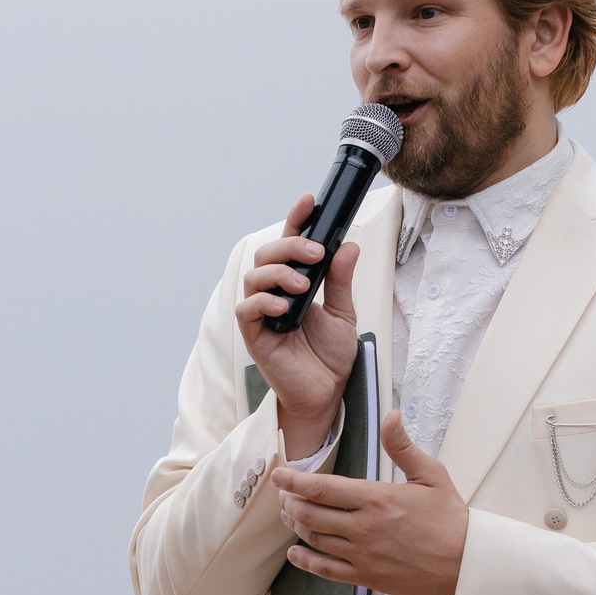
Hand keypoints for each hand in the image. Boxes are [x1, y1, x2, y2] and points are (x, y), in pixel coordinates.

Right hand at [238, 193, 363, 458]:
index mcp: (295, 282)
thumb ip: (342, 280)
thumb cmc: (329, 355)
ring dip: (279, 273)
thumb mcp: (345, 313)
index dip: (296, 220)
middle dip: (290, 247)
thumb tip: (348, 246)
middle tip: (316, 254)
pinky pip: (247, 310)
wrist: (325, 393)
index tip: (309, 201)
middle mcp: (275, 293)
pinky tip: (284, 307)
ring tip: (303, 284)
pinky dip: (263, 303)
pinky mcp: (254, 335)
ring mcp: (262, 313)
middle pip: (267, 254)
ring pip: (254, 277)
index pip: (291, 244)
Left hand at [273, 413, 467, 594]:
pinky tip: (295, 554)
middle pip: (310, 513)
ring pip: (314, 539)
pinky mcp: (366, 577)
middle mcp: (363, 527)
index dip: (293, 481)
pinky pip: (326, 570)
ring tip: (289, 515)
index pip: (321, 488)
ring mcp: (363, 554)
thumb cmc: (450, 517)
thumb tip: (392, 416)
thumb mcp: (431, 475)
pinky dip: (305, 562)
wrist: (466, 561)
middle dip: (290, 502)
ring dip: (295, 526)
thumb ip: (403, 447)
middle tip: (283, 495)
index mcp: (375, 498)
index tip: (278, 476)